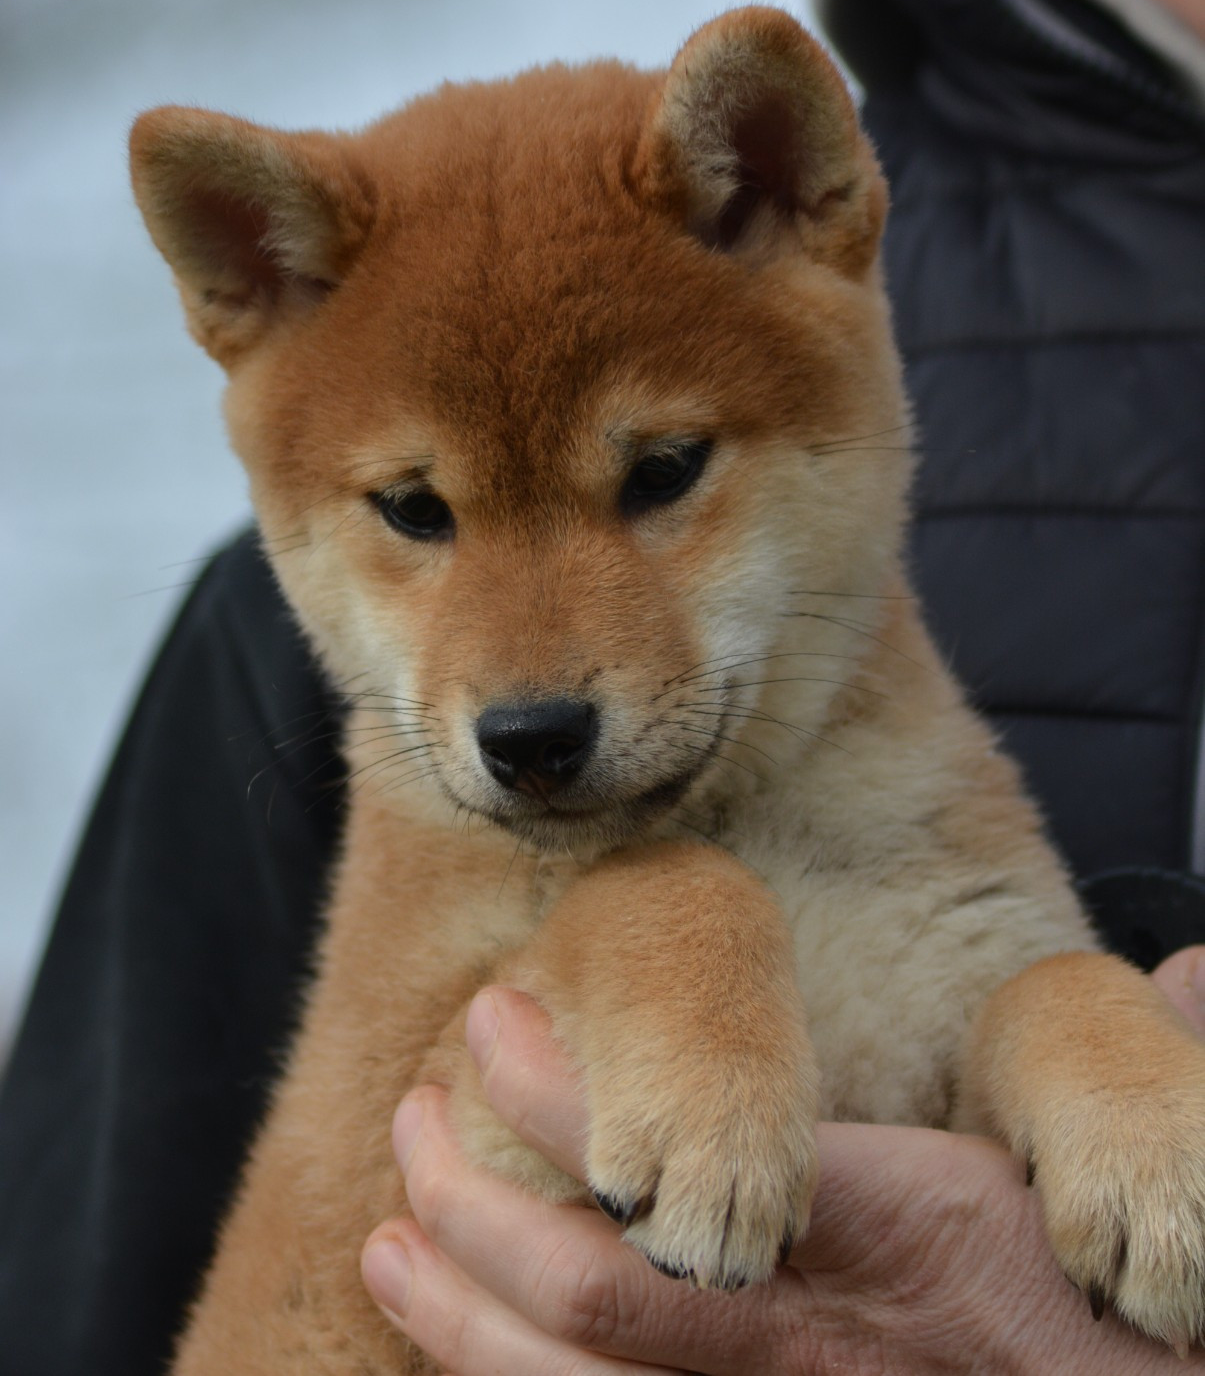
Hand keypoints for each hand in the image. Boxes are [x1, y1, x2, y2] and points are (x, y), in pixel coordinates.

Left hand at [361, 949, 1204, 1373]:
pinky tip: (453, 1337)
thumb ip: (1131, 1080)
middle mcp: (823, 1352)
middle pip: (597, 1302)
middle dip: (478, 1208)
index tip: (493, 1021)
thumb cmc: (1107, 1318)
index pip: (697, 1172)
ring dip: (460, 1313)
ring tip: (397, 1230)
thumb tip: (1197, 970)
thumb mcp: (1112, 1194)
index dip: (569, 1100)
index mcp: (907, 1245)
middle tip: (415, 1120)